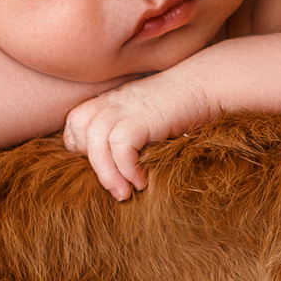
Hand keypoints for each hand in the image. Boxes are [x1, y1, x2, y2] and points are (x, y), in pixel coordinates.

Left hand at [61, 72, 217, 199]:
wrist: (205, 86)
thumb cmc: (179, 106)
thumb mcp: (142, 113)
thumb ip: (125, 127)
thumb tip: (117, 162)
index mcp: (106, 100)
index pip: (75, 124)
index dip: (83, 148)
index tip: (106, 165)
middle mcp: (109, 102)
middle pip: (81, 135)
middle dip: (93, 166)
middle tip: (114, 187)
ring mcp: (123, 109)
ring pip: (97, 145)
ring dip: (108, 175)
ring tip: (124, 193)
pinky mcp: (140, 118)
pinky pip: (121, 148)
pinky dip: (127, 169)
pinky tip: (141, 181)